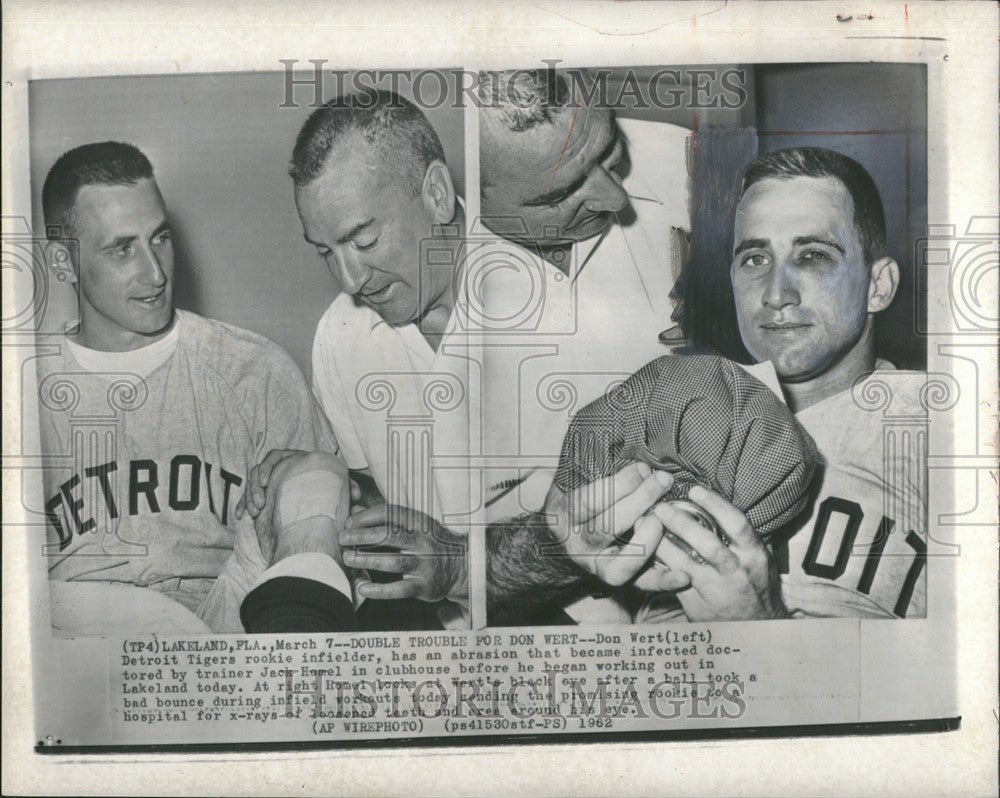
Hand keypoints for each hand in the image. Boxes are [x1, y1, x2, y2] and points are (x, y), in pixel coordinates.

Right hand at [237, 450, 348, 565]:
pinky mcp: (262, 497)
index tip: (266, 482)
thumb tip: (356, 495)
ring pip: (251, 485)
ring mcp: (268, 483)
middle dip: (255, 487)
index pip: (273, 457)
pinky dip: (243, 506)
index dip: (267, 468)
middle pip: (258, 471)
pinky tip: (241, 517)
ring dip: (250, 497)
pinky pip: (247, 499)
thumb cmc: (329, 490)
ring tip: (256, 512)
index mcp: (292, 461)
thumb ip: (347, 488)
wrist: (319, 505)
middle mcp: (278, 470)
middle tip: (261, 504)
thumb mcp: (338, 488)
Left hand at [339, 504, 467, 602]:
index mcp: (420, 522)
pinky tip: (362, 587)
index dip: (367, 517)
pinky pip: (400, 589)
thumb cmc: (431, 542)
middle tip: (343, 539)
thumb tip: (355, 511)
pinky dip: (380, 590)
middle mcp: (423, 541)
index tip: (350, 522)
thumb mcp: (414, 525)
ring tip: (348, 558)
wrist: (462, 566)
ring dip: (367, 560)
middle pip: (390, 535)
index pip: (390, 513)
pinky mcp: (424, 585)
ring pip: (394, 562)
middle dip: (363, 536)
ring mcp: (425, 564)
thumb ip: (385, 519)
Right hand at [544, 463, 687, 590]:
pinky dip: (663, 581)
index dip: (618, 484)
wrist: (566, 545)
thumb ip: (592, 468)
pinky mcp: (619, 582)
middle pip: (607, 527)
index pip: (590, 502)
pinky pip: (642, 585)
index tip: (642, 467)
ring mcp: (599, 567)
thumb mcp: (572, 483)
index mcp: (566, 517)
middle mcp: (580, 546)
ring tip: (664, 518)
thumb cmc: (579, 505)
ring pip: (623, 562)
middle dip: (639, 501)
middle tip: (662, 481)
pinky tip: (683, 574)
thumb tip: (628, 452)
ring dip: (648, 540)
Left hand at [650, 486, 788, 620]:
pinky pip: (673, 581)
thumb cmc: (755, 584)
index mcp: (754, 555)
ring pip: (684, 564)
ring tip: (644, 525)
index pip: (737, 524)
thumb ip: (740, 536)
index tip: (695, 490)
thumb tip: (714, 503)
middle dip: (681, 523)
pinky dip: (658, 565)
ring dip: (661, 543)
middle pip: (707, 544)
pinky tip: (646, 551)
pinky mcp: (697, 605)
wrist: (755, 626)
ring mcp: (716, 591)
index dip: (715, 504)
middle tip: (660, 507)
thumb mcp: (757, 558)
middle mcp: (736, 572)